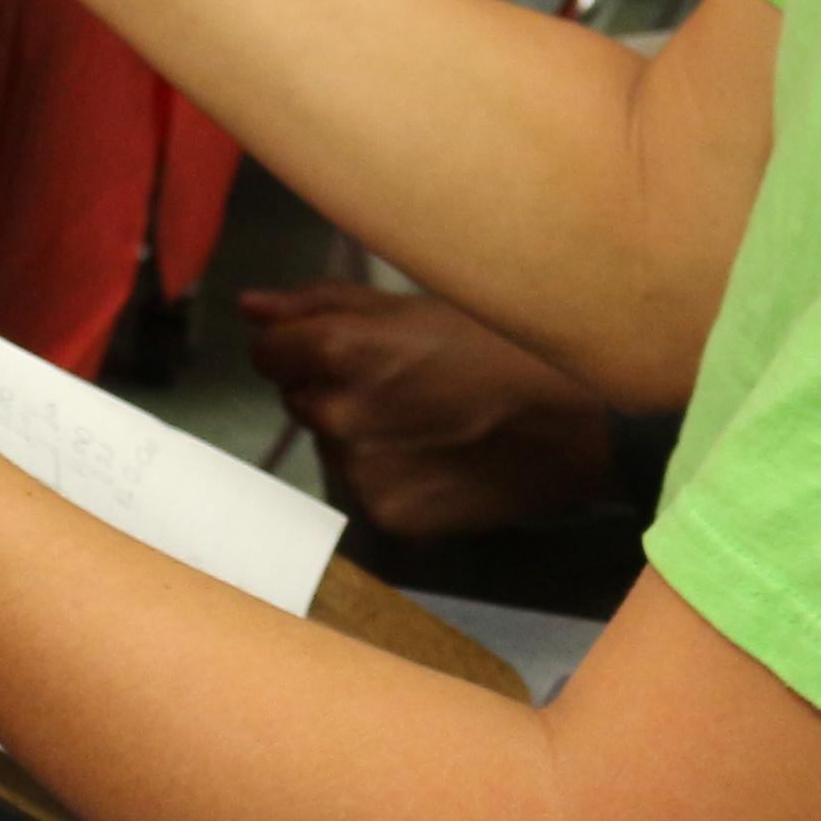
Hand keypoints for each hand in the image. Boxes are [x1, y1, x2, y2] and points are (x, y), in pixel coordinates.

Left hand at [237, 283, 620, 541]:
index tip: (341, 348)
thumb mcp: (410, 306)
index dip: (300, 346)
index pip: (267, 353)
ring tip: (427, 420)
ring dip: (360, 433)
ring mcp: (360, 473)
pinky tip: (436, 458)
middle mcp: (338, 416)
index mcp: (338, 351)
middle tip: (401, 384)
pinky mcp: (388, 516)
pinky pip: (365, 488)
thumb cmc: (494, 348)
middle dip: (333, 389)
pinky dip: (390, 474)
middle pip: (299, 399)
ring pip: (332, 446)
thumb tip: (248, 306)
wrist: (571, 427)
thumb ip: (318, 304)